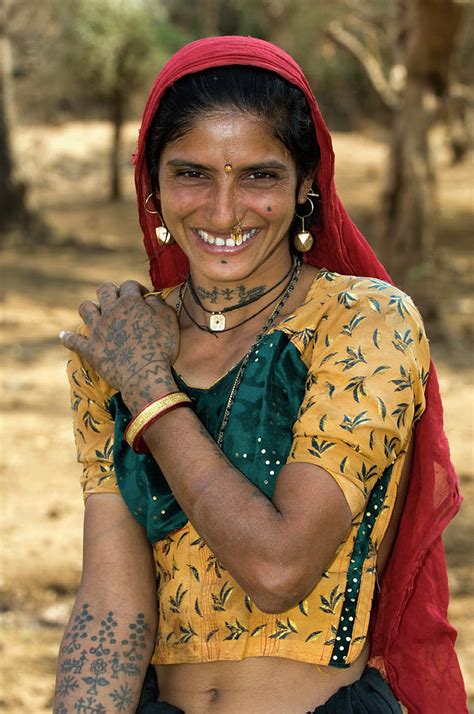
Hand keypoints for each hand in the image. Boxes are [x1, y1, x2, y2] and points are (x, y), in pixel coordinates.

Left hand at [59, 280, 178, 410]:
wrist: (144, 375)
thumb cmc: (161, 347)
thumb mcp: (169, 320)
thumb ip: (159, 304)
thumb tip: (150, 298)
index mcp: (130, 302)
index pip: (129, 285)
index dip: (136, 288)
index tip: (143, 297)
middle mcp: (111, 311)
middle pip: (104, 290)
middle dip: (112, 291)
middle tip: (119, 300)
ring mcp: (98, 330)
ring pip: (86, 308)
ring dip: (90, 307)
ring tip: (96, 311)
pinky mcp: (90, 349)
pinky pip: (73, 341)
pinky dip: (67, 338)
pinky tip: (63, 336)